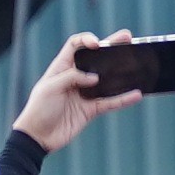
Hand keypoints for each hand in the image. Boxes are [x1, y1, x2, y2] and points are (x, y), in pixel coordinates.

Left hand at [13, 34, 130, 153]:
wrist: (38, 136)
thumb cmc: (38, 109)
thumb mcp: (50, 87)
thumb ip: (72, 77)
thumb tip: (95, 78)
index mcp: (61, 68)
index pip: (75, 46)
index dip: (86, 40)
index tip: (97, 44)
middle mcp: (75, 77)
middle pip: (96, 58)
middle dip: (111, 46)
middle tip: (127, 38)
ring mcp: (85, 93)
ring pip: (108, 79)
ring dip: (122, 72)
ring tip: (137, 62)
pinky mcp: (91, 109)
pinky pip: (111, 102)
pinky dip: (124, 99)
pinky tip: (136, 95)